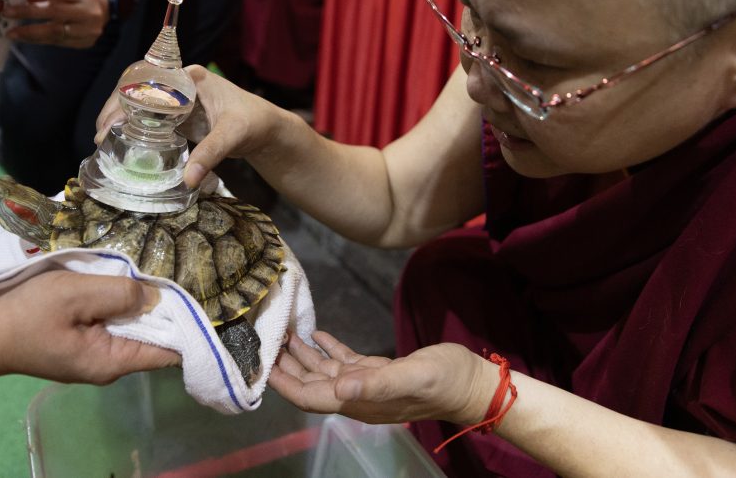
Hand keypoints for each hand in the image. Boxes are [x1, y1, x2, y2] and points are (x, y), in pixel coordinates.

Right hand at [0, 270, 180, 383]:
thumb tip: (157, 297)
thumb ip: (120, 294)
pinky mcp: (82, 344)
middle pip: (154, 338)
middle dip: (164, 308)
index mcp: (112, 362)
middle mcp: (109, 366)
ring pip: (134, 329)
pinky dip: (121, 306)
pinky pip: (114, 325)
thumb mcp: (76, 294)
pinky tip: (123, 284)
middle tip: (175, 271)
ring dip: (140, 304)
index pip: (170, 352)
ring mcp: (95, 356)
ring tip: (152, 272)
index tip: (194, 293)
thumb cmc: (27, 313)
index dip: (186, 324)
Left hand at [3, 0, 110, 48]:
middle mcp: (87, 12)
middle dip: (28, 12)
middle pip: (54, 12)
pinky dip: (39, 40)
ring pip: (55, 32)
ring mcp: (87, 30)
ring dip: (30, 32)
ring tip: (12, 33)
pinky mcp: (84, 43)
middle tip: (7, 12)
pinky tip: (26, 38)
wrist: (107, 9)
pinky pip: (57, 42)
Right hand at [94, 66, 285, 188]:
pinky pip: (150, 120)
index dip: (124, 97)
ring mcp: (177, 101)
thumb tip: (187, 179)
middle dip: (114, 110)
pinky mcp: (179, 118)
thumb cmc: (254, 123)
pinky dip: (134, 129)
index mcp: (190, 78)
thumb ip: (210, 154)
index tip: (111, 120)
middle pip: (137, 90)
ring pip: (140, 105)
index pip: (148, 80)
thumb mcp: (232, 135)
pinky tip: (121, 144)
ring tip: (102, 140)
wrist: (267, 130)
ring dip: (120, 119)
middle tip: (99, 136)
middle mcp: (180, 85)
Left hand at [268, 330, 497, 425]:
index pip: (310, 397)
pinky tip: (317, 334)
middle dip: (287, 367)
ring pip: (326, 371)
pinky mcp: (379, 371)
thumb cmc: (445, 381)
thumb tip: (339, 387)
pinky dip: (329, 347)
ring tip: (285, 334)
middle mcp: (358, 395)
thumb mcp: (412, 377)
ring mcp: (368, 384)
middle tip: (266, 343)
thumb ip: (376, 382)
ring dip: (304, 355)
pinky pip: (345, 361)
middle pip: (312, 384)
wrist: (472, 384)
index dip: (285, 384)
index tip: (263, 366)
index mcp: (360, 401)